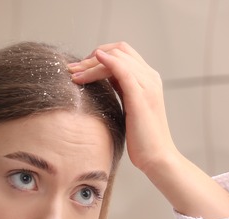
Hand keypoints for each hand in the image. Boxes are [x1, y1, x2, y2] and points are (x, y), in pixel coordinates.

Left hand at [68, 42, 179, 173]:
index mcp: (148, 79)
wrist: (157, 158)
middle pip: (119, 50)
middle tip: (72, 70)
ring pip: (118, 58)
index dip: (99, 55)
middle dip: (92, 57)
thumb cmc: (141, 139)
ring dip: (91, 63)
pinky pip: (123, 70)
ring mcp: (147, 85)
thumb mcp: (129, 108)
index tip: (80, 69)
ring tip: (74, 74)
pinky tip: (94, 60)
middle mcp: (150, 78)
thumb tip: (98, 81)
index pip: (122, 53)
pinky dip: (107, 62)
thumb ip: (120, 91)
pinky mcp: (141, 96)